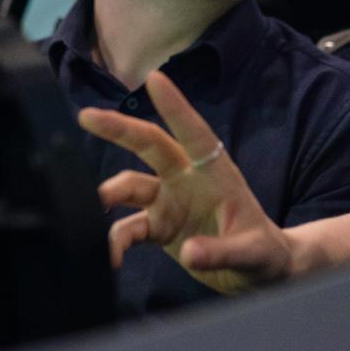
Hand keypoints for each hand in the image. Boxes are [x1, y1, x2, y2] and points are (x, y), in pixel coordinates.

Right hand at [76, 69, 294, 294]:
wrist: (258, 272)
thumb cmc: (263, 252)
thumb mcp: (252, 253)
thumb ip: (222, 252)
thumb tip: (189, 252)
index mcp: (215, 173)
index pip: (194, 133)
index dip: (175, 107)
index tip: (155, 78)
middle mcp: (187, 180)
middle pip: (149, 146)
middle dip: (118, 129)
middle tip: (86, 116)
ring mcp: (170, 202)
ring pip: (130, 187)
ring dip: (108, 196)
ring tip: (91, 212)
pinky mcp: (158, 226)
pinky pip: (128, 228)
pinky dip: (115, 242)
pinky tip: (110, 259)